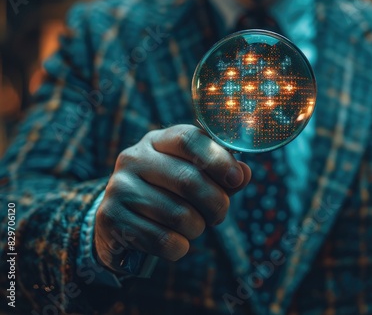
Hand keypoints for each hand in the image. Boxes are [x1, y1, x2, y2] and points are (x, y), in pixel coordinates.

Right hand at [94, 124, 250, 273]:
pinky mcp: (112, 220)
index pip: (189, 139)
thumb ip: (222, 174)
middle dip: (216, 204)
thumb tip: (244, 173)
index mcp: (157, 141)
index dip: (218, 159)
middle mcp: (133, 159)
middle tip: (218, 215)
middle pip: (188, 179)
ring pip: (180, 215)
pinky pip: (164, 241)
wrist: (121, 223)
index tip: (236, 179)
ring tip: (192, 227)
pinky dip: (180, 247)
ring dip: (198, 228)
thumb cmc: (168, 195)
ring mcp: (119, 188)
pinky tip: (174, 242)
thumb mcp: (195, 177)